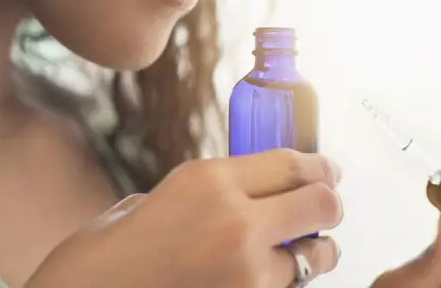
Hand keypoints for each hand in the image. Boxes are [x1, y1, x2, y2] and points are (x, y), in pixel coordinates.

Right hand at [25, 149, 343, 287]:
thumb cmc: (112, 249)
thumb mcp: (162, 198)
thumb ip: (213, 194)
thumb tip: (261, 199)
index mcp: (209, 179)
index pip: (294, 165)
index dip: (320, 168)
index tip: (327, 171)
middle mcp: (237, 220)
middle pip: (320, 205)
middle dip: (327, 205)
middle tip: (323, 208)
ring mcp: (248, 271)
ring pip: (314, 256)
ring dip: (311, 252)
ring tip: (300, 252)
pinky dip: (283, 282)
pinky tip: (261, 275)